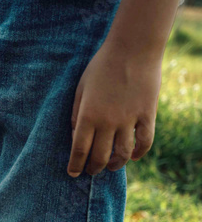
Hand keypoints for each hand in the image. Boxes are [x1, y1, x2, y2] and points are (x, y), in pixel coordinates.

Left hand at [68, 44, 160, 176]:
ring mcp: (129, 119)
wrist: (133, 48)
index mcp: (88, 116)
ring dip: (115, 164)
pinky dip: (139, 153)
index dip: (75, 166)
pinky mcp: (147, 114)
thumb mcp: (80, 89)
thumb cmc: (102, 67)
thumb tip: (74, 136)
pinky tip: (133, 156)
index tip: (73, 173)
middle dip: (93, 168)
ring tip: (111, 166)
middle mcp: (108, 122)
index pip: (79, 150)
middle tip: (91, 171)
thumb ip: (76, 114)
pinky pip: (145, 142)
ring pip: (123, 154)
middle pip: (100, 157)